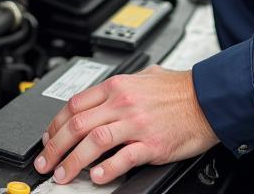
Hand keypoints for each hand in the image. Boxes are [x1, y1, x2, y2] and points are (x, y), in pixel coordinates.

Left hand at [34, 65, 218, 185]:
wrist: (207, 99)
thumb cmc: (178, 89)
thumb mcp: (144, 76)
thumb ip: (121, 86)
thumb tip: (104, 94)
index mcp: (117, 86)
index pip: (74, 105)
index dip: (55, 125)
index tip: (48, 139)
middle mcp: (122, 103)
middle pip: (77, 125)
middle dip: (55, 147)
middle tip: (46, 163)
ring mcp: (136, 124)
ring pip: (93, 142)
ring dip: (73, 162)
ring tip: (63, 175)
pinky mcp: (151, 144)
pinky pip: (123, 158)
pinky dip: (107, 169)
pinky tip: (98, 176)